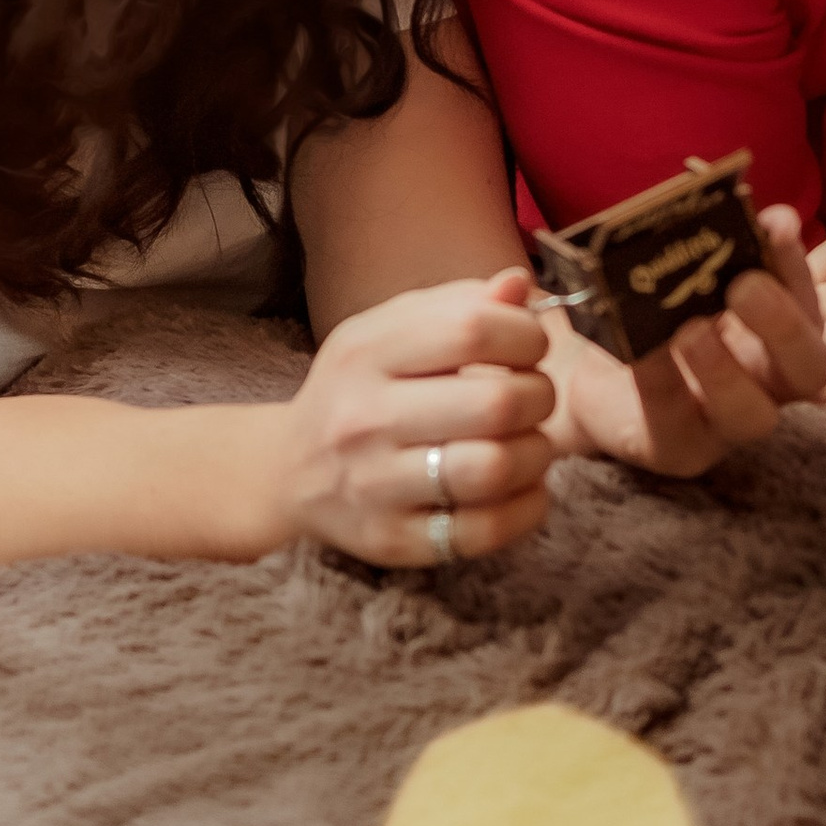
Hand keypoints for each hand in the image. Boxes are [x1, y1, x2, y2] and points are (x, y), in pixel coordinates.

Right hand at [273, 272, 556, 565]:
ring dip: (536, 453)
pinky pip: (485, 530)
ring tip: (530, 443)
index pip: (471, 330)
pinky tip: (523, 488)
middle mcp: (363, 419)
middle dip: (539, 397)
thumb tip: (518, 285)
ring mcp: (375, 486)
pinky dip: (526, 507)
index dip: (525, 335)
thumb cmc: (358, 391)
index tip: (529, 348)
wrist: (286, 473)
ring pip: (494, 469)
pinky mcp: (392, 540)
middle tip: (534, 399)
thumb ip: (456, 304)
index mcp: (365, 353)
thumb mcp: (387, 333)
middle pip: (495, 403)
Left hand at [550, 204, 825, 476]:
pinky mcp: (676, 450)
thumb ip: (710, 241)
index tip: (776, 224)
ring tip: (691, 329)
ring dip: (724, 370)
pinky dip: (661, 382)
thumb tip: (741, 203)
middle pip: (810, 371)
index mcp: (779, 335)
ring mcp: (725, 425)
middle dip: (783, 325)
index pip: (810, 305)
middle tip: (744, 285)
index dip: (797, 266)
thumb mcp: (677, 269)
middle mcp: (767, 383)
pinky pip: (675, 425)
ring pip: (752, 415)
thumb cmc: (648, 308)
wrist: (586, 365)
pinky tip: (642, 349)